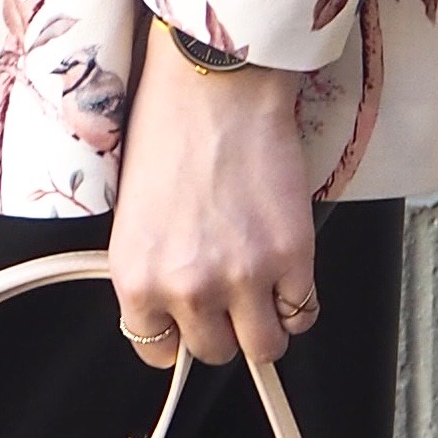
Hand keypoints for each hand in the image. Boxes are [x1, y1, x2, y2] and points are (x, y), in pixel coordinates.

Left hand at [111, 22, 321, 369]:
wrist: (214, 84)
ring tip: (262, 291)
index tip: (188, 320)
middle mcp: (187, 287)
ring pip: (264, 347)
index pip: (157, 350)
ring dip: (264, 325)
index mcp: (137, 278)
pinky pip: (303, 312)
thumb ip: (153, 272)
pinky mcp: (291, 256)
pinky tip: (287, 271)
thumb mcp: (134, 217)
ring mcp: (243, 277)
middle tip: (227, 294)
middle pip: (214, 353)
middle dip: (222, 327)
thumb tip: (178, 308)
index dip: (177, 333)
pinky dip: (299, 300)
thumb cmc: (168, 131)